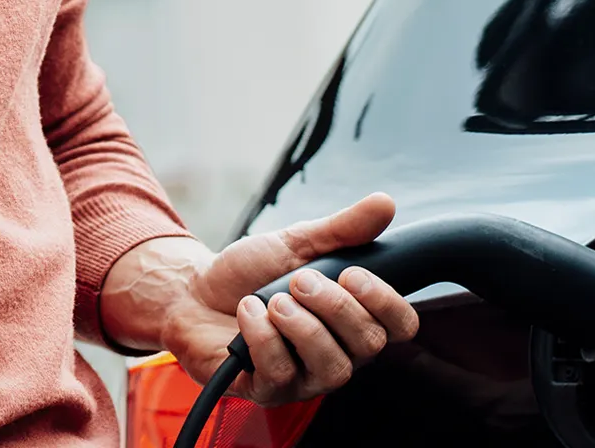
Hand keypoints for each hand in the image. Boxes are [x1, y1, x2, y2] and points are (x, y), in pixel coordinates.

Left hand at [108, 194, 421, 404]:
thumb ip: (342, 229)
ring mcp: (306, 378)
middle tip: (297, 280)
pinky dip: (262, 334)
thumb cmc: (250, 273)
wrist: (192, 292)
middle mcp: (339, 354)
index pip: (402, 326)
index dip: (387, 303)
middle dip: (333, 305)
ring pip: (331, 366)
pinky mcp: (269, 391)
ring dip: (300, 325)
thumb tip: (386, 203)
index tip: (351, 273)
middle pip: (369, 344)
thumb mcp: (297, 243)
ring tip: (273, 299)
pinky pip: (281, 371)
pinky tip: (247, 312)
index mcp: (354, 320)